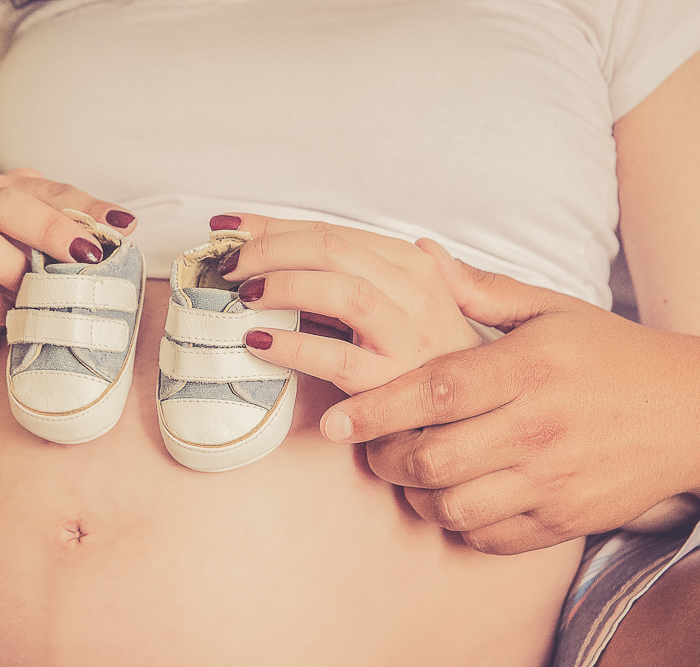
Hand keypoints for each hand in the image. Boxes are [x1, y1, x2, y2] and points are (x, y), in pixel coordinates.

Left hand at [214, 215, 481, 394]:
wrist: (472, 408)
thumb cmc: (420, 352)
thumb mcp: (388, 301)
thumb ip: (341, 275)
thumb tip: (264, 241)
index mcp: (409, 263)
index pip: (332, 231)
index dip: (274, 225)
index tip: (227, 228)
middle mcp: (414, 291)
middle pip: (333, 249)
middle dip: (271, 249)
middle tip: (229, 266)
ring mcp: (408, 336)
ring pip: (343, 291)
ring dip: (285, 285)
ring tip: (244, 296)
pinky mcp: (394, 384)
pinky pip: (337, 358)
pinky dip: (293, 345)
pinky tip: (260, 342)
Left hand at [321, 240, 699, 553]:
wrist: (698, 414)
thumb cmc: (615, 356)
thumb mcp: (553, 311)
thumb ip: (481, 291)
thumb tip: (420, 252)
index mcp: (529, 367)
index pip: (433, 391)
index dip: (375, 410)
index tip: (334, 422)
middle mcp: (539, 427)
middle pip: (432, 459)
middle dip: (385, 458)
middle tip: (371, 447)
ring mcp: (553, 480)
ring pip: (453, 506)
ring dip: (416, 496)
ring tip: (411, 475)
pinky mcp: (565, 521)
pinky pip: (488, 538)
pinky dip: (458, 524)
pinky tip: (456, 498)